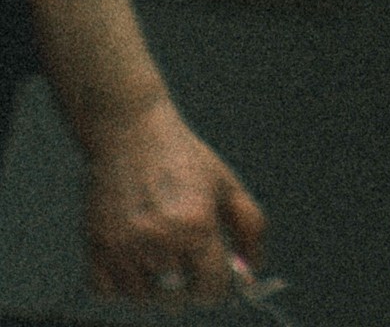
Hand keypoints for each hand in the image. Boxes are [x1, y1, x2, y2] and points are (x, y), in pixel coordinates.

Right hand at [80, 94, 260, 299]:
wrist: (130, 131)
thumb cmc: (181, 158)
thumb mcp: (226, 184)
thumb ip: (249, 229)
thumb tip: (252, 273)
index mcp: (197, 225)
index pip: (212, 288)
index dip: (218, 286)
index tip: (216, 276)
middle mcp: (160, 240)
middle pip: (178, 299)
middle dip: (187, 284)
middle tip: (186, 256)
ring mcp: (125, 247)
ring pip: (143, 298)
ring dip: (153, 283)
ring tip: (157, 247)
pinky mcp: (96, 247)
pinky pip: (109, 292)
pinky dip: (121, 282)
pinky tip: (132, 253)